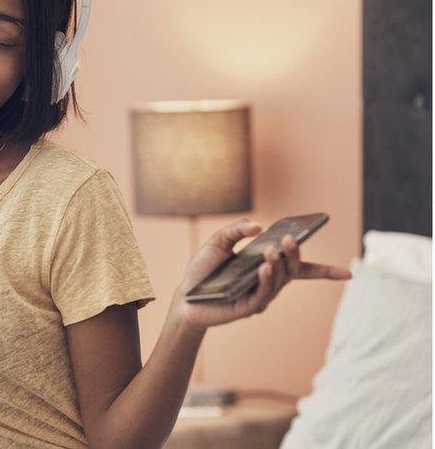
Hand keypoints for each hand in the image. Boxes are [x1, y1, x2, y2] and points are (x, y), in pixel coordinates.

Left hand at [171, 218, 352, 332]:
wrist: (185, 296)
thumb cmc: (203, 271)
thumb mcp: (217, 243)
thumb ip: (236, 231)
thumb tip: (258, 226)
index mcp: (266, 267)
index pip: (301, 268)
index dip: (326, 272)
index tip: (350, 274)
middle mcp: (268, 282)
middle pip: (293, 269)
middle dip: (296, 253)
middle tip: (292, 238)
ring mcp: (260, 296)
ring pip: (280, 280)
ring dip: (280, 264)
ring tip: (274, 250)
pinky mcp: (249, 307)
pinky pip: (264, 294)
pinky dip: (267, 279)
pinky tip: (265, 267)